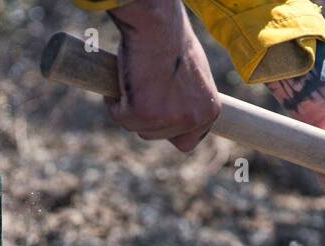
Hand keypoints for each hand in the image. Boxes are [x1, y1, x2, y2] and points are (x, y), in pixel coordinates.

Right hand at [106, 0, 220, 152]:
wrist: (158, 25)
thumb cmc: (173, 40)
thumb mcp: (193, 76)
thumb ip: (188, 99)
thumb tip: (175, 109)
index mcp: (209, 111)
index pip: (187, 141)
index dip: (168, 130)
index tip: (157, 118)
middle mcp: (192, 120)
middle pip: (158, 136)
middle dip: (146, 117)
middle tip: (142, 88)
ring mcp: (168, 120)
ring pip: (138, 128)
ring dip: (130, 108)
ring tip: (135, 78)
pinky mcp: (142, 115)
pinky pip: (120, 117)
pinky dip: (115, 102)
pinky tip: (123, 78)